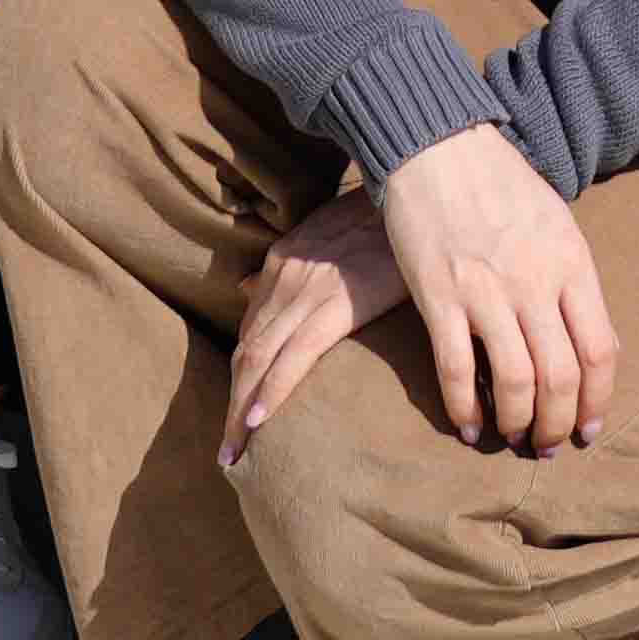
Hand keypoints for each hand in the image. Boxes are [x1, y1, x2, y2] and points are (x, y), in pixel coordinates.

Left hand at [223, 193, 408, 457]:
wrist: (412, 186)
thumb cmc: (381, 217)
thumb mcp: (323, 234)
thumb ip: (287, 267)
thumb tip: (245, 286)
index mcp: (281, 263)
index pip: (250, 333)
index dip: (240, 378)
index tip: (235, 414)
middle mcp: (283, 279)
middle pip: (245, 354)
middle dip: (231, 405)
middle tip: (226, 453)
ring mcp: (304, 292)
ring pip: (257, 361)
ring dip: (240, 410)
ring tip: (234, 453)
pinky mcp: (332, 305)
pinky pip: (293, 358)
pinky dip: (271, 391)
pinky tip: (258, 422)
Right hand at [236, 126, 618, 457]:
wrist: (437, 144)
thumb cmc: (501, 185)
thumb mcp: (557, 225)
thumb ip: (575, 283)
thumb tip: (598, 344)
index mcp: (571, 263)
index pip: (600, 350)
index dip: (599, 399)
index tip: (590, 426)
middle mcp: (534, 281)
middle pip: (561, 376)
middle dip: (559, 423)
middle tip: (550, 445)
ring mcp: (486, 290)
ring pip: (514, 381)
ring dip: (518, 422)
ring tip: (515, 437)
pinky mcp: (439, 295)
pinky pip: (455, 368)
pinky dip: (463, 407)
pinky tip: (468, 427)